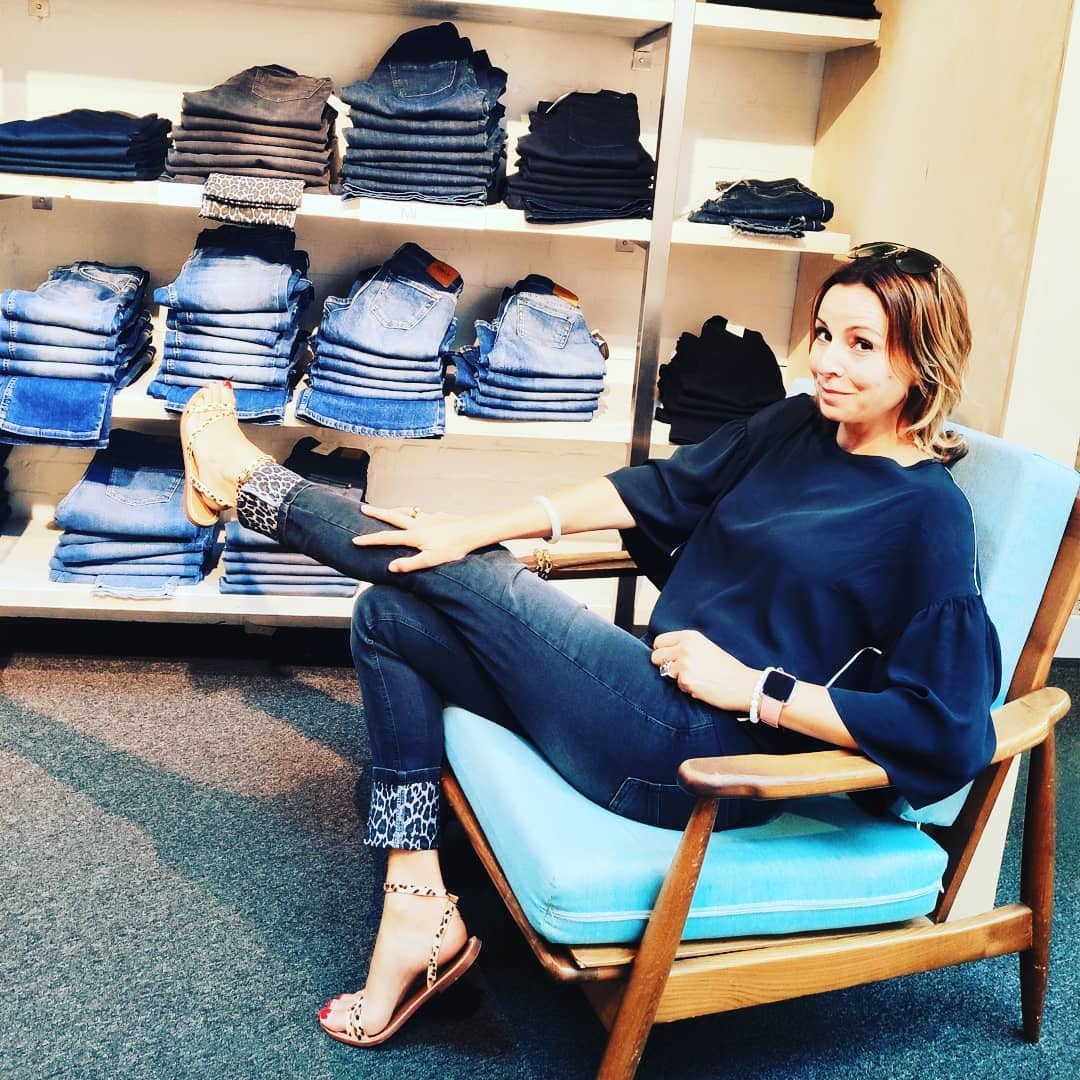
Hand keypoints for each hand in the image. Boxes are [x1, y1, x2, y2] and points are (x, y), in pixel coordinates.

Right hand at [352, 504, 482, 572]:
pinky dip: (413, 513)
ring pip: (406, 512)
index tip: (355, 540)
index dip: (370, 540)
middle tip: (363, 508)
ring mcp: (428, 518)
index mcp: (414, 535)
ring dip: (393, 510)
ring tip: (386, 510)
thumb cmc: (454, 547)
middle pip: (393, 517)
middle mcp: (418, 523)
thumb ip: (410, 564)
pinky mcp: (438, 516)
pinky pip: (420, 514)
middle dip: (377, 513)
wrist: (473, 531)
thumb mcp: (431, 560)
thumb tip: (390, 568)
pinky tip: (417, 517)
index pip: (387, 538)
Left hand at [651, 629, 757, 711]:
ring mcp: (684, 664)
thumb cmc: (728, 668)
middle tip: (678, 671)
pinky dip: (686, 688)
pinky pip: (677, 685)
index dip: (662, 651)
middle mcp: (685, 647)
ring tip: (696, 677)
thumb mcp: (705, 647)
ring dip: (677, 677)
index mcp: (690, 636)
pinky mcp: (686, 680)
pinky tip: (701, 685)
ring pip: (665, 672)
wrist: (744, 684)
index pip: (659, 641)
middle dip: (663, 665)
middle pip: (656, 656)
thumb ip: (685, 646)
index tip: (668, 657)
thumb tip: (665, 652)